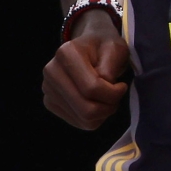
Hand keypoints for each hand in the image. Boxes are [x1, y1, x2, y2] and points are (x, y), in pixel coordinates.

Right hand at [41, 9, 131, 129]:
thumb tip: (105, 85)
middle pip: (86, 109)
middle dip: (109, 107)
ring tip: (107, 98)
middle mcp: (51, 71)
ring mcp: (48, 89)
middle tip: (116, 97)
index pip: (92, 88)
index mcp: (66, 53)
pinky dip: (94, 118)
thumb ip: (110, 67)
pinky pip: (78, 123)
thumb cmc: (104, 48)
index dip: (114, 93)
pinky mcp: (50, 102)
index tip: (122, 86)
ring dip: (103, 113)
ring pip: (83, 119)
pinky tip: (97, 103)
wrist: (89, 48)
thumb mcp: (115, 50)